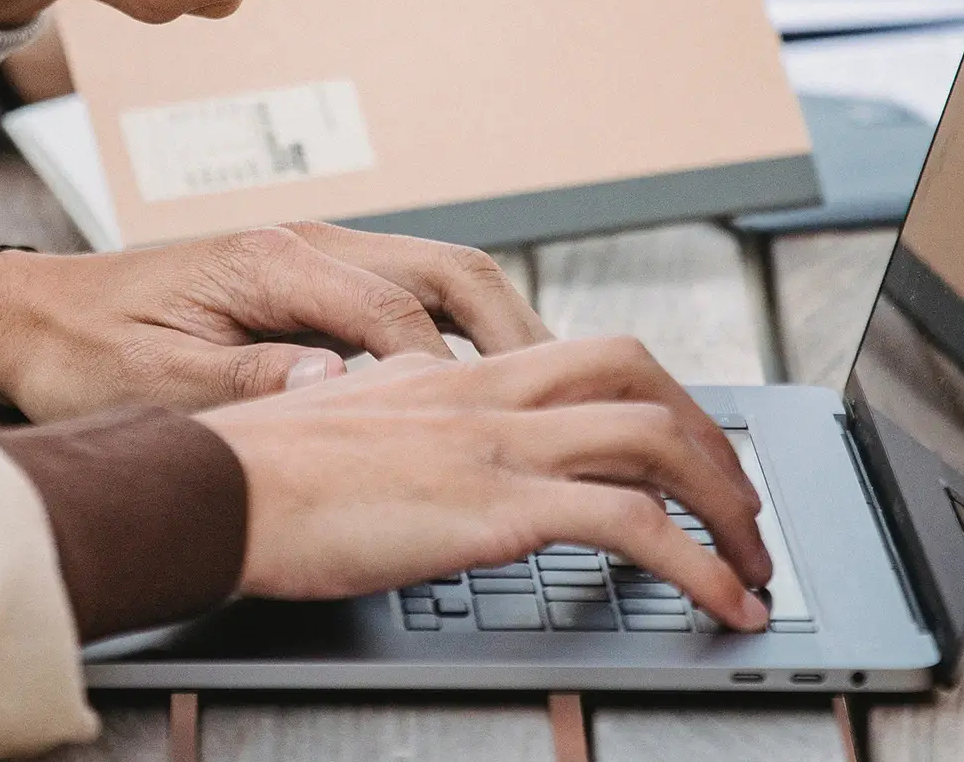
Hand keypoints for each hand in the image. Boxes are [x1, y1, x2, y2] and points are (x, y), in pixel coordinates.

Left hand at [0, 223, 552, 420]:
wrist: (24, 320)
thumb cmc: (79, 353)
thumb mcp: (157, 383)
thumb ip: (253, 383)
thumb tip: (340, 390)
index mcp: (273, 261)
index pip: (400, 313)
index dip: (449, 375)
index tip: (485, 428)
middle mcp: (306, 244)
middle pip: (451, 271)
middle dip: (517, 334)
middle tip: (566, 404)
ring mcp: (312, 257)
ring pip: (441, 277)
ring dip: (499, 330)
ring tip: (545, 397)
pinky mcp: (307, 281)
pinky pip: (410, 296)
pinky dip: (459, 335)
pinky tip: (478, 387)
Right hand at [197, 339, 774, 630]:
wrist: (208, 489)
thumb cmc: (251, 472)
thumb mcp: (341, 424)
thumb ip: (396, 425)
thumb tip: (415, 449)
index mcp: (454, 377)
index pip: (589, 357)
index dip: (658, 401)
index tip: (685, 453)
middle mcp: (488, 395)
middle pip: (643, 381)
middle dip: (713, 444)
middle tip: (741, 509)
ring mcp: (497, 446)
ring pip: (658, 441)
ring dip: (728, 508)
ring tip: (754, 569)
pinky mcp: (496, 509)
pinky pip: (634, 526)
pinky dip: (700, 566)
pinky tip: (722, 605)